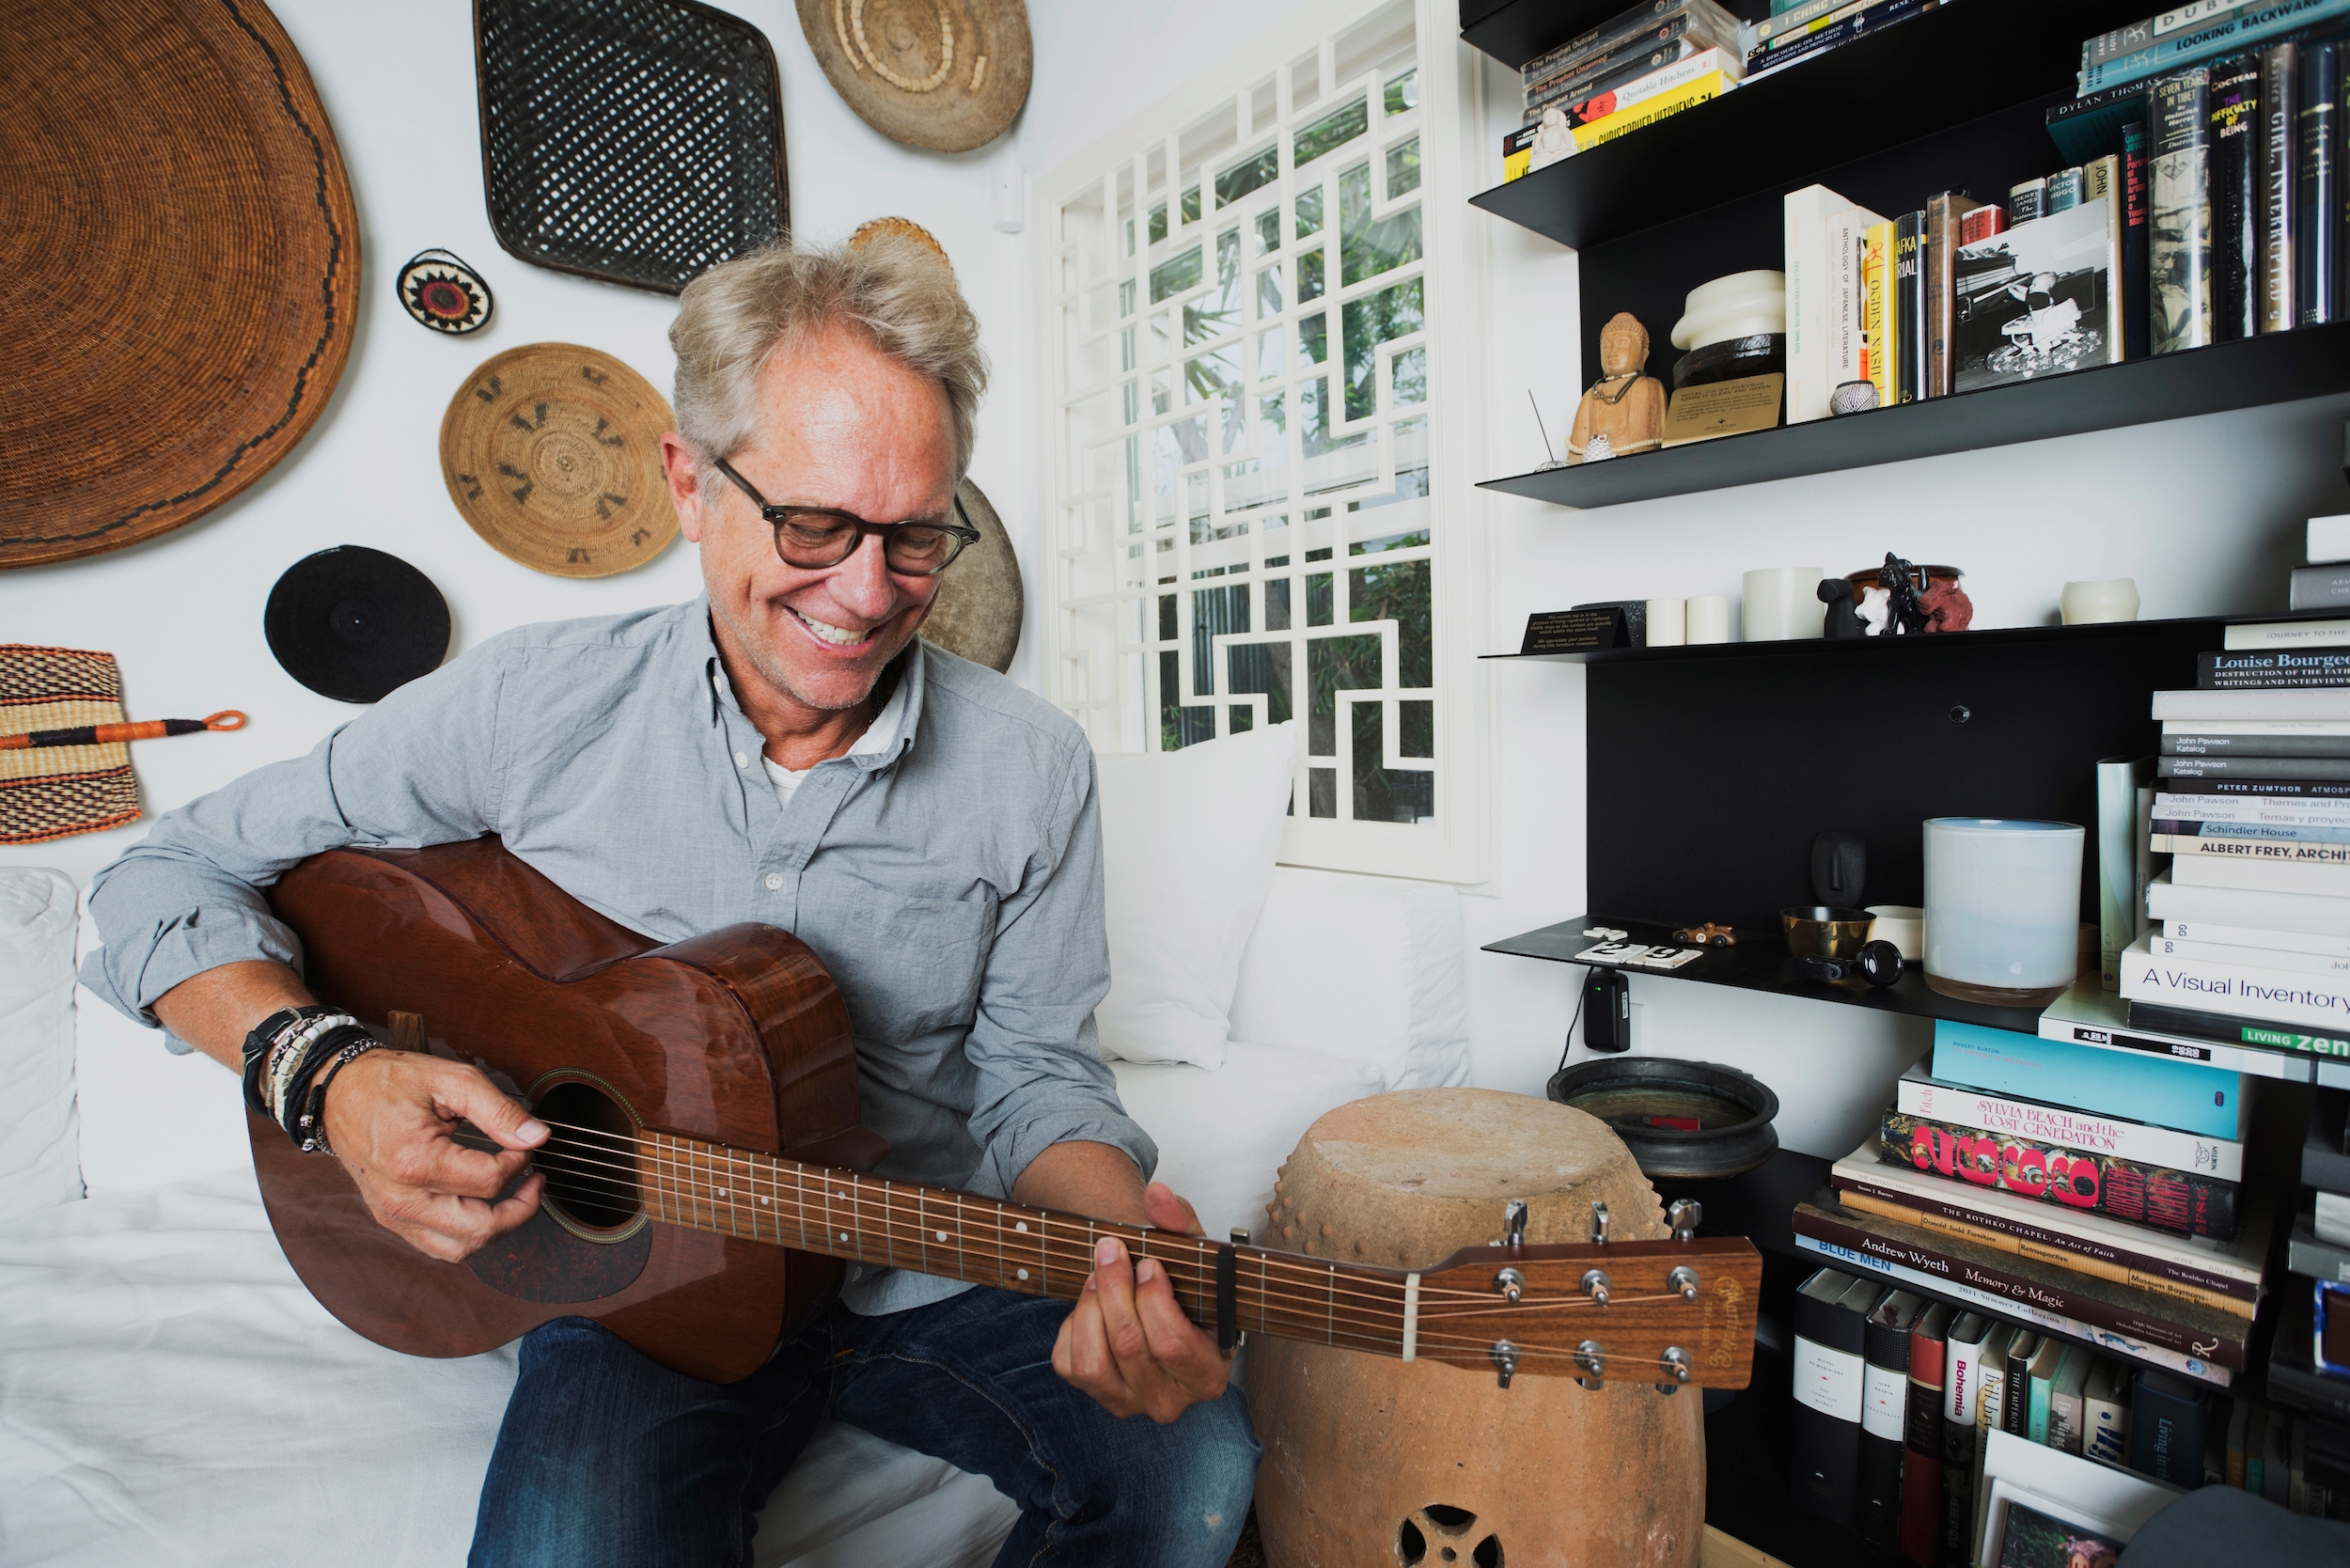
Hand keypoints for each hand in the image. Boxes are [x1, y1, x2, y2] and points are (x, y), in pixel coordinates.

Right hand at [320, 1049, 547, 1262]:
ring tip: (513, 1198)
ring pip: (460, 1249)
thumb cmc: (389, 1081)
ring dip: (497, 1228)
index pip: (490, 1181)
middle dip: (521, 1209)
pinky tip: (481, 1207)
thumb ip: (499, 1111)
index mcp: (415, 1162)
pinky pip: (437, 1246)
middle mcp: (401, 1199)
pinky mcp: (390, 1218)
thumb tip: (537, 1137)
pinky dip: (468, 1235)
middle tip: (535, 1181)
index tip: (524, 1143)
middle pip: (480, 1230)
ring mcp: (392, 1214)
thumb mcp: (451, 1080)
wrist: (337, 1091)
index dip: (520, 1162)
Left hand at [1051, 1182, 1231, 1422]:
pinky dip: (1074, 1327)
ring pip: (1094, 1363)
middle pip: (1130, 1345)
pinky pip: (1070, 1365)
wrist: (1159, 1303)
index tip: (1148, 1262)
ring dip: (1090, 1308)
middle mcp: (1171, 1400)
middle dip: (1114, 1288)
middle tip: (1110, 1250)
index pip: (1172, 1344)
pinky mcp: (1096, 1396)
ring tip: (1097, 1276)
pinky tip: (1091, 1304)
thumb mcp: (1193, 1250)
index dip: (1153, 1299)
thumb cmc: (1186, 1282)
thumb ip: (1180, 1221)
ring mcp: (1131, 1403)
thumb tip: (1157, 1196)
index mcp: (1208, 1373)